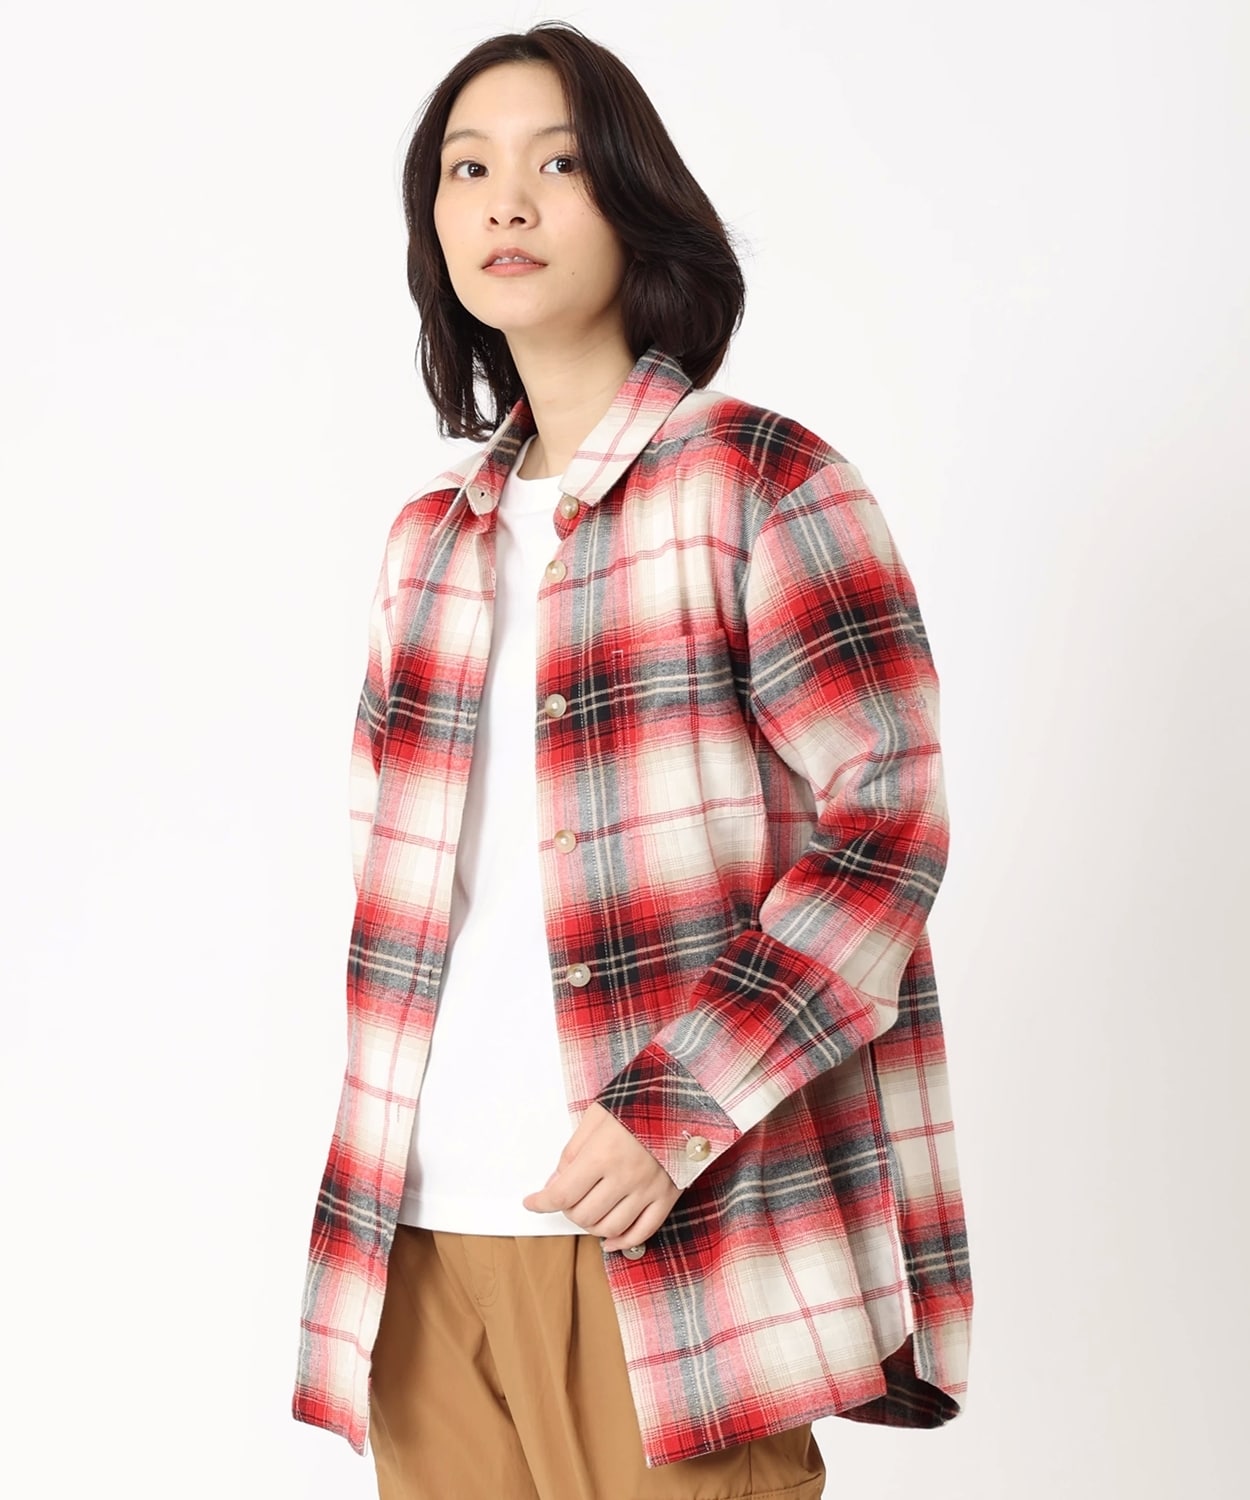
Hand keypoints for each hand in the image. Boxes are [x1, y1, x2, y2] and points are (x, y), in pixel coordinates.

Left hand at [522, 1102, 680, 1251]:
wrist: (683, 1098)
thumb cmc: (639, 1102)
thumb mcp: (596, 1116)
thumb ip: (572, 1151)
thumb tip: (554, 1182)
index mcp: (603, 1154)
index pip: (562, 1194)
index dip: (541, 1203)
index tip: (531, 1202)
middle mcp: (626, 1177)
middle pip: (584, 1215)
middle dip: (567, 1210)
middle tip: (567, 1197)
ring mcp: (649, 1190)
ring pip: (610, 1228)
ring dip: (591, 1227)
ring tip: (588, 1212)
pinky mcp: (668, 1196)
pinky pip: (643, 1232)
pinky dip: (622, 1242)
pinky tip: (609, 1240)